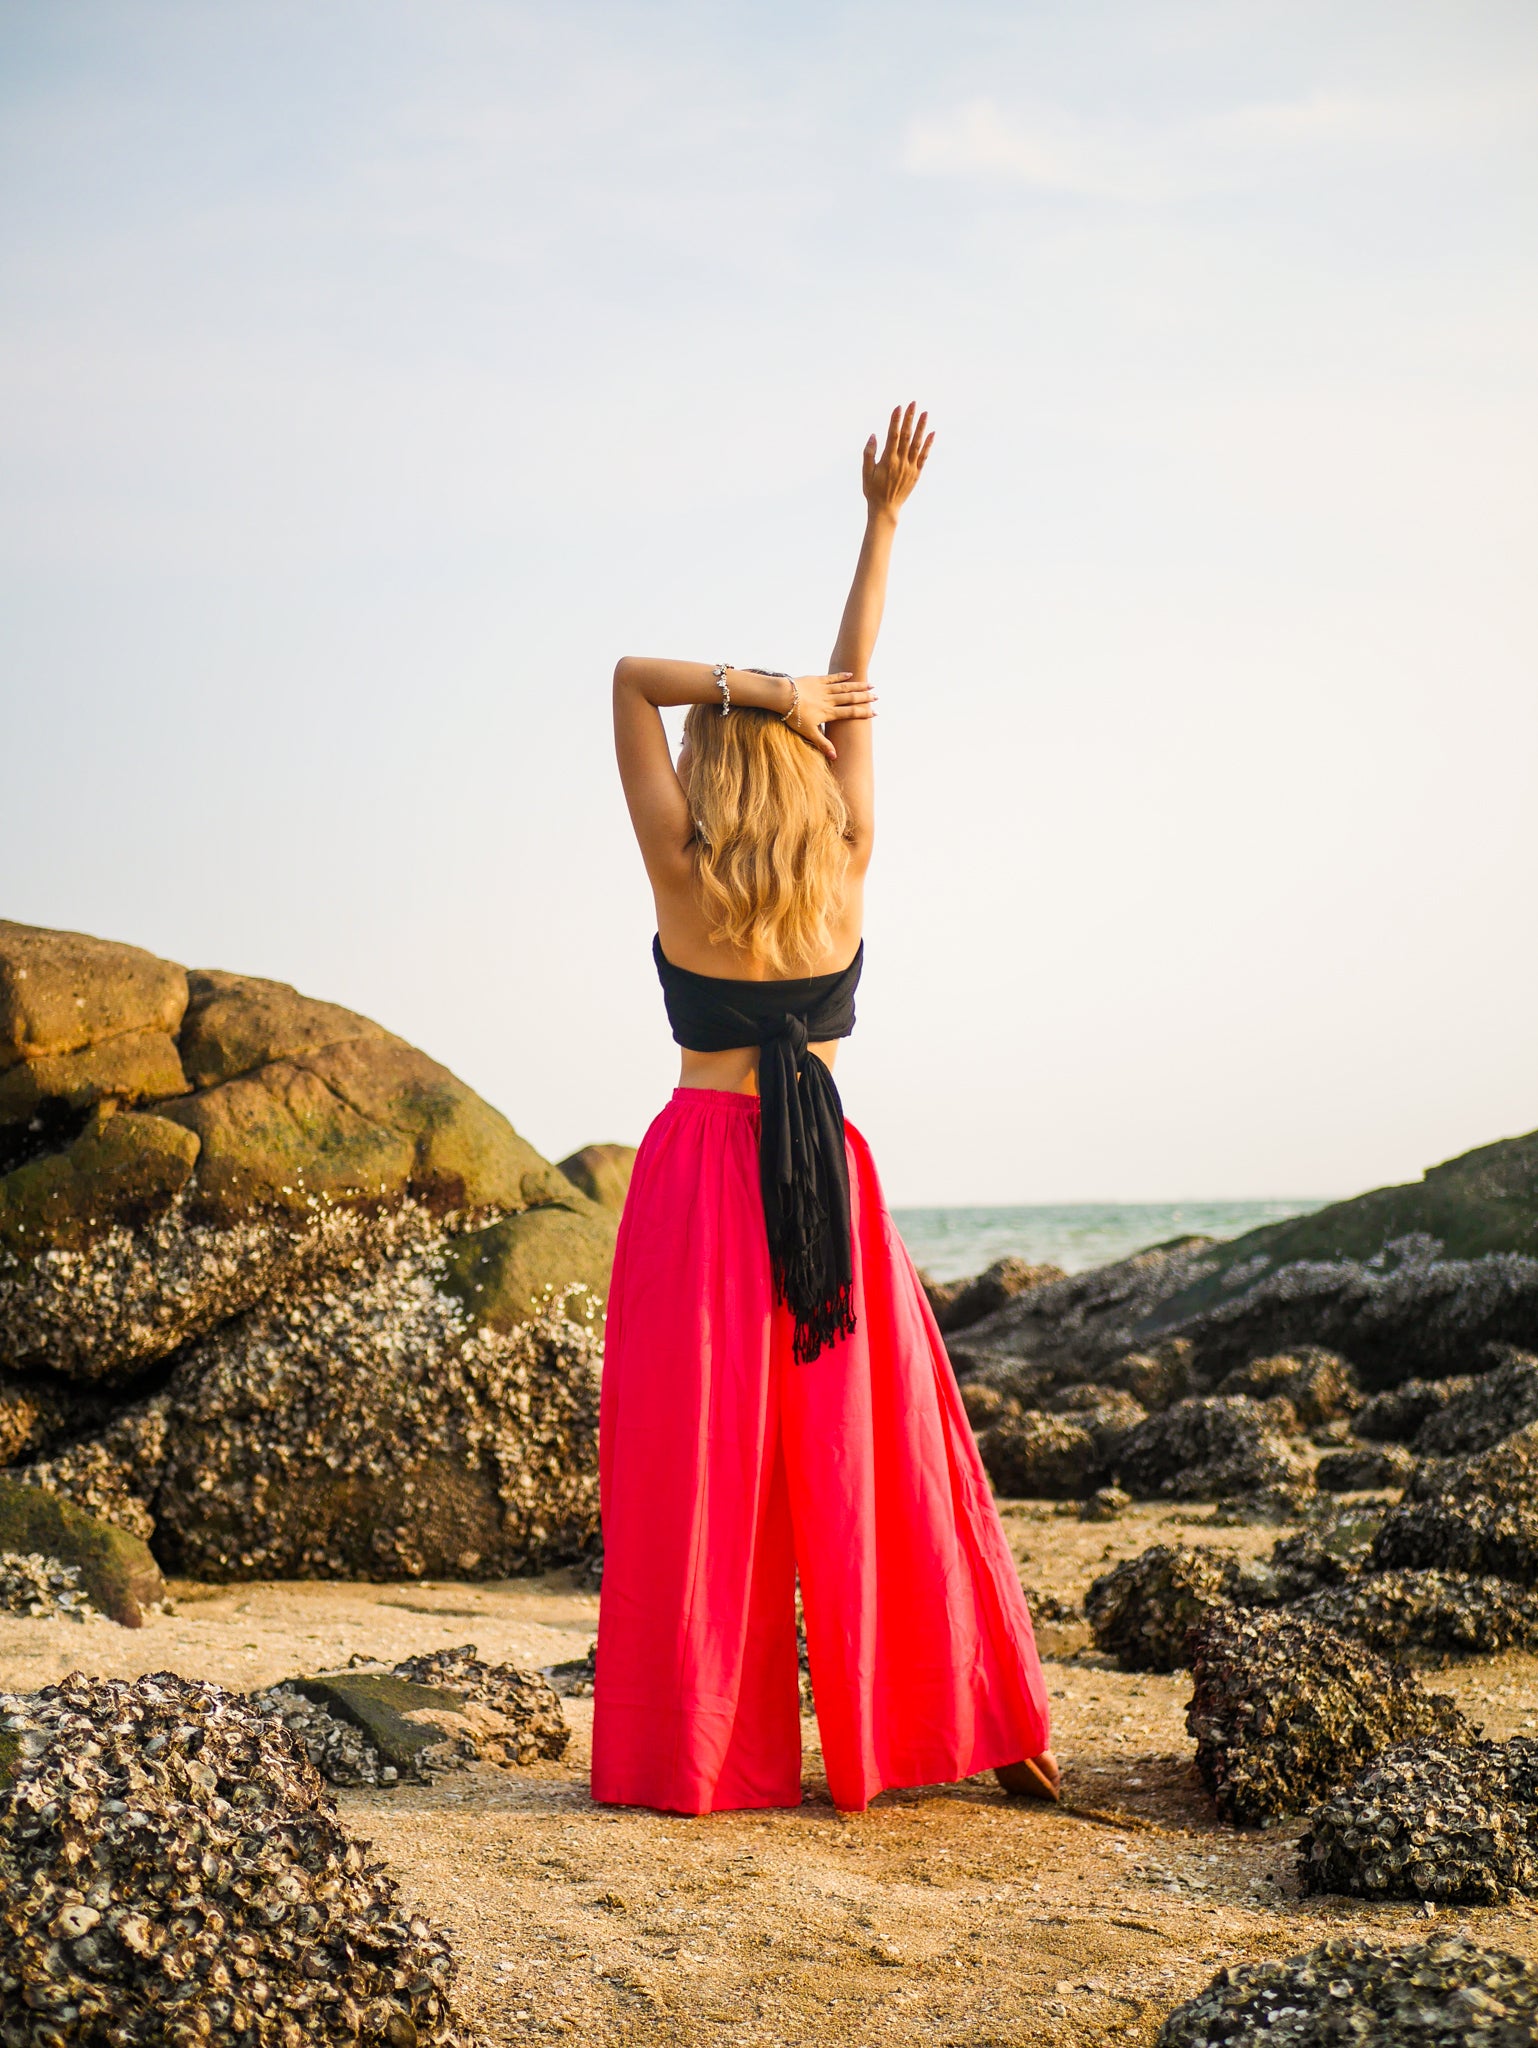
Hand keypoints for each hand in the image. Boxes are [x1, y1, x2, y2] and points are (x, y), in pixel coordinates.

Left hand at [784, 672, 875, 759]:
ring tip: (870, 684)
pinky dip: (842, 676)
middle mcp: (829, 700)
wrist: (782, 697)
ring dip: (858, 686)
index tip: (875, 713)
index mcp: (828, 713)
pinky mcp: (817, 680)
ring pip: (845, 687)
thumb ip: (822, 743)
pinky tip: (851, 674)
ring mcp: (824, 689)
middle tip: (877, 696)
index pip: (850, 713)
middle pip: (851, 698)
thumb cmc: (794, 716)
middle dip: (865, 698)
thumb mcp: (808, 732)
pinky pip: (832, 677)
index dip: (864, 713)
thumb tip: (835, 757)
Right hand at [862, 402, 933, 521]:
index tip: (899, 407)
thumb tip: (874, 435)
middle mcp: (901, 462)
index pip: (893, 436)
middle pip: (906, 436)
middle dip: (909, 418)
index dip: (896, 421)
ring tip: (925, 413)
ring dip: (921, 427)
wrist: (886, 509)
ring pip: (917, 443)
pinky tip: (932, 433)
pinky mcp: (916, 473)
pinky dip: (928, 444)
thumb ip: (869, 454)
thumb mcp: (866, 473)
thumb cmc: (873, 490)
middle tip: (913, 403)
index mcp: (888, 460)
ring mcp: (910, 467)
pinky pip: (924, 456)